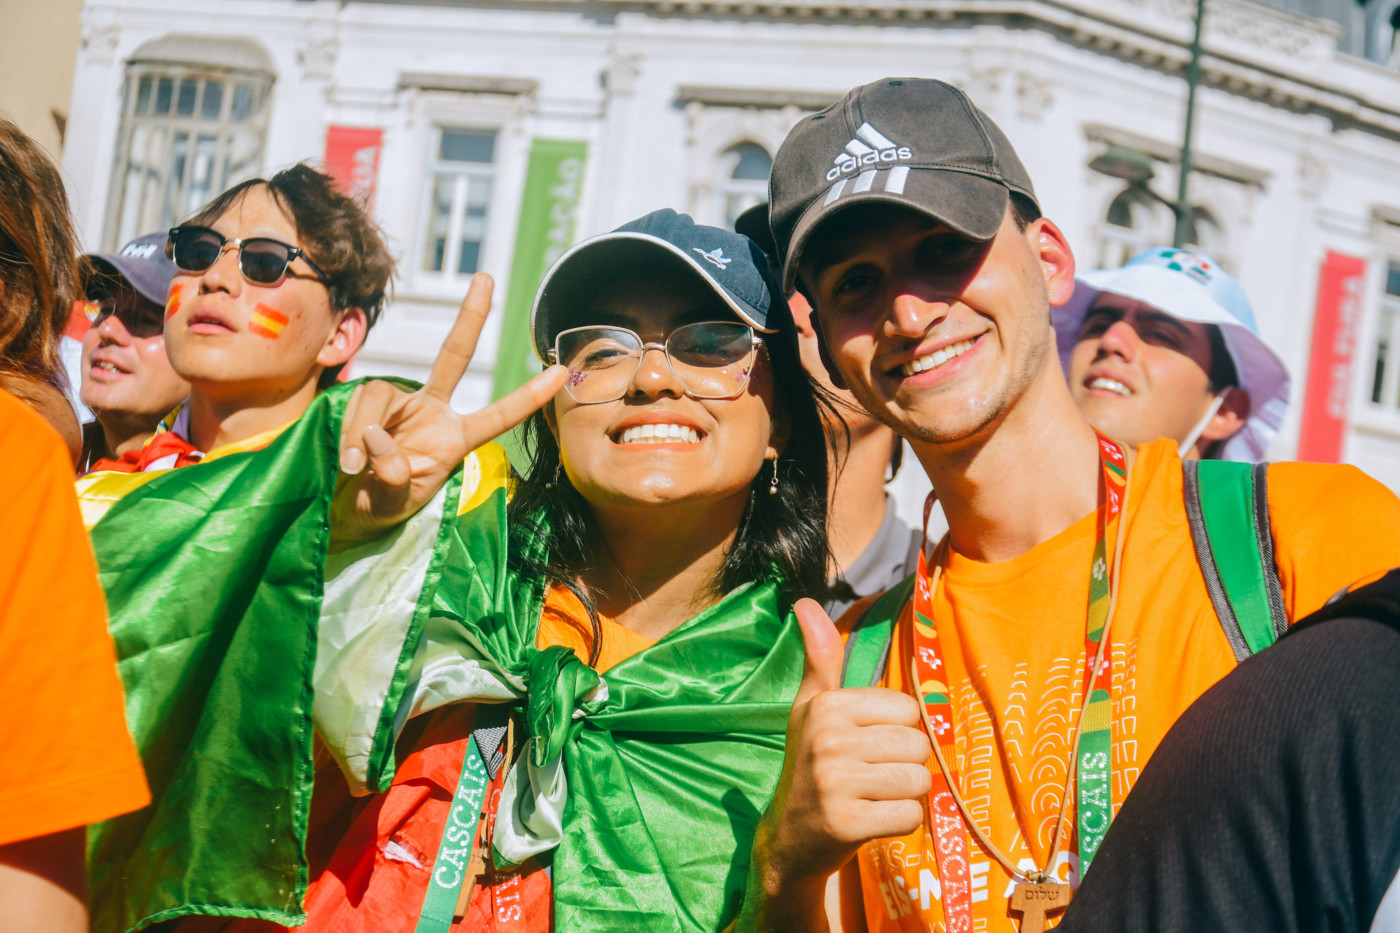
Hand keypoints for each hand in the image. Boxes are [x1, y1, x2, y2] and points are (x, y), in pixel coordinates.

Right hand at [332, 273, 567, 543]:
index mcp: (455, 438)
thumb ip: (393, 476)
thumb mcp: (394, 503)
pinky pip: (357, 407)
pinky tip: (345, 460)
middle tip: (487, 277)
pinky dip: (349, 433)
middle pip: (454, 355)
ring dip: (363, 431)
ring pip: (379, 396)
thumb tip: (377, 435)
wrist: (345, 512)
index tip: (561, 373)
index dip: (528, 396)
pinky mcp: (367, 405)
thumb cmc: (381, 507)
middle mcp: (432, 411)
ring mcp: (399, 404)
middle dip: (471, 316)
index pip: (499, 414)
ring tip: (353, 468)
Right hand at [757, 599, 932, 899]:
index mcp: (828, 705)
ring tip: (872, 798)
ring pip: (918, 782)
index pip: (909, 711)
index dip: (897, 732)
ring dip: (904, 796)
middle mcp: (829, 739)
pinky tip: (872, 821)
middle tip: (870, 778)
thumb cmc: (810, 764)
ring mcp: (836, 782)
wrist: (789, 839)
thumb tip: (804, 602)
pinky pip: (910, 816)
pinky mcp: (847, 823)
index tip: (868, 747)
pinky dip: (900, 824)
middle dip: (903, 767)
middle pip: (917, 746)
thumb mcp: (811, 708)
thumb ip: (820, 657)